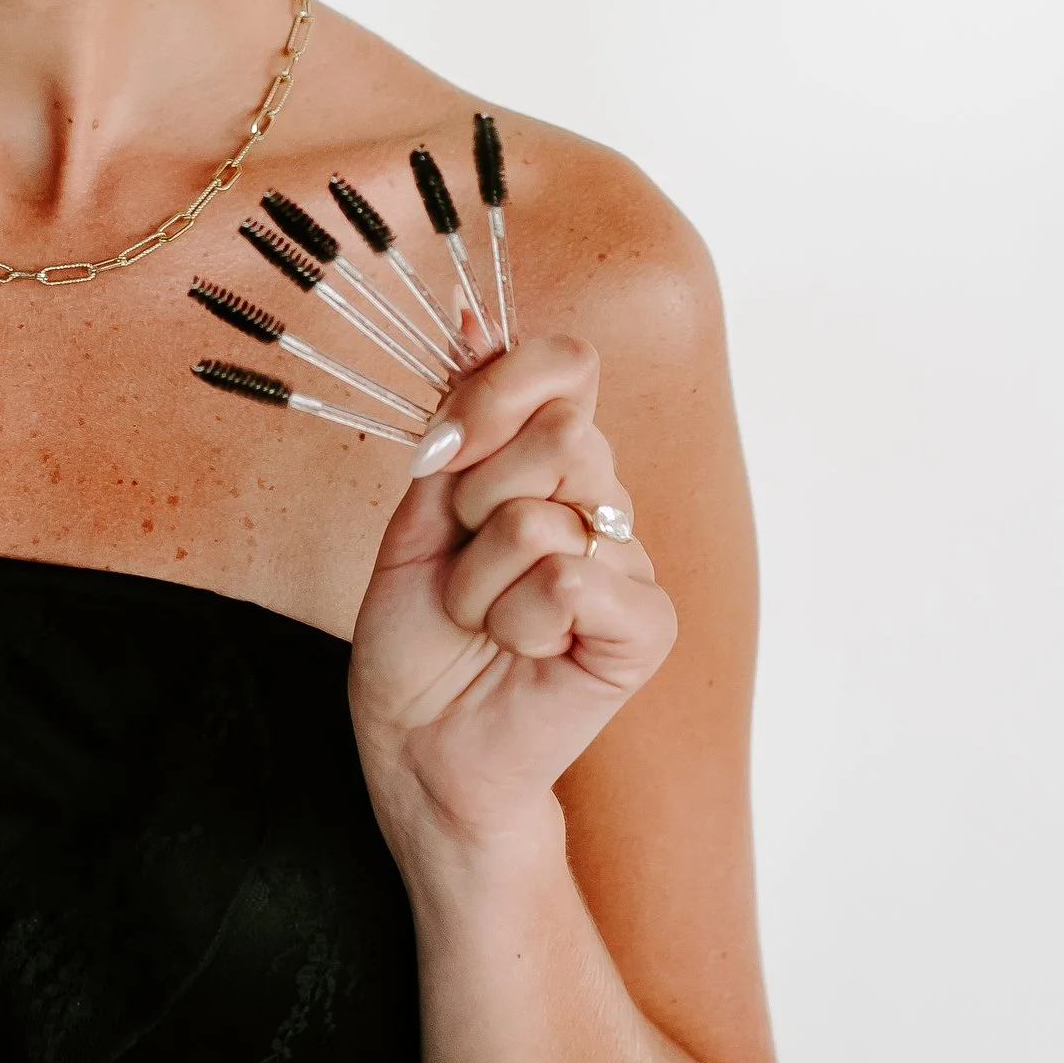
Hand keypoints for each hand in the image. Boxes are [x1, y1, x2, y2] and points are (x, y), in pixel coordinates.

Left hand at [347, 332, 675, 854]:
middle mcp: (603, 500)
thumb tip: (472, 317)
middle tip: (462, 563)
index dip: (497, 392)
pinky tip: (519, 652)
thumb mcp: (420, 509)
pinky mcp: (646, 626)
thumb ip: (460, 418)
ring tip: (482, 619)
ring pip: (541, 518)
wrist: (418, 745)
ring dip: (479, 579)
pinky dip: (516, 622)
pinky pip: (570, 582)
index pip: (566, 365)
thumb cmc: (418, 636)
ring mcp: (630, 562)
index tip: (443, 452)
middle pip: (556, 434)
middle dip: (472, 505)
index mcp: (552, 460)